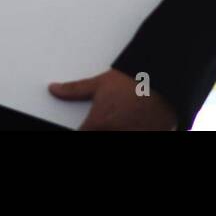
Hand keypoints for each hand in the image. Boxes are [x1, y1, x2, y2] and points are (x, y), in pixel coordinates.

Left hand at [49, 69, 176, 129]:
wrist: (161, 77)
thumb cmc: (131, 79)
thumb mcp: (99, 83)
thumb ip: (74, 90)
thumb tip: (53, 89)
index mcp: (98, 124)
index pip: (80, 135)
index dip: (82, 130)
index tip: (85, 126)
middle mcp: (114, 135)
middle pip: (100, 137)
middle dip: (103, 129)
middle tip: (110, 119)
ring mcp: (132, 137)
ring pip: (118, 139)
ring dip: (118, 131)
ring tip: (124, 120)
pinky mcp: (152, 137)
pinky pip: (139, 137)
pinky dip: (136, 131)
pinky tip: (136, 124)